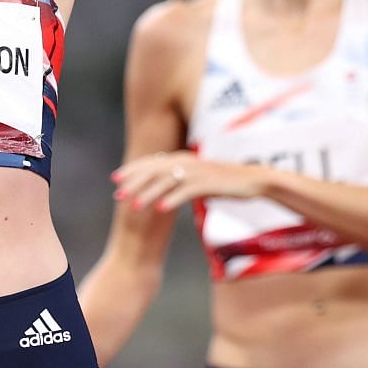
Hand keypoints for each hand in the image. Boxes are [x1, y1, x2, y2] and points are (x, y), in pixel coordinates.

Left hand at [113, 151, 263, 211]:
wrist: (252, 180)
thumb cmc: (225, 181)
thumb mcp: (199, 177)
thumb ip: (182, 178)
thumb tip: (164, 187)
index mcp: (182, 158)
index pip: (151, 162)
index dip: (131, 170)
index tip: (115, 179)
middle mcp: (186, 162)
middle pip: (153, 171)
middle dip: (134, 183)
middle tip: (117, 195)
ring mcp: (197, 172)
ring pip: (166, 182)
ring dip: (148, 194)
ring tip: (134, 207)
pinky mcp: (208, 184)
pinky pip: (186, 192)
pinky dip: (172, 199)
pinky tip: (160, 210)